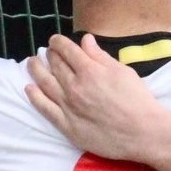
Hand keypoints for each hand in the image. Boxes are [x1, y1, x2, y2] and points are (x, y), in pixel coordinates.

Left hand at [26, 34, 165, 161]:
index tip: (54, 40)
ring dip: (36, 70)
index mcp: (90, 71)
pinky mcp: (66, 125)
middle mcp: (74, 86)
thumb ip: (101, 56)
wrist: (141, 131)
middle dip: (49, 55)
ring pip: (45, 84)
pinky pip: (45, 108)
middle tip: (46, 51)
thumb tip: (86, 40)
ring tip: (31, 63)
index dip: (59, 42)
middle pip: (56, 65)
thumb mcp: (123, 71)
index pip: (68, 51)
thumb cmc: (136, 99)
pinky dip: (35, 97)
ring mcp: (68, 106)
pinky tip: (30, 89)